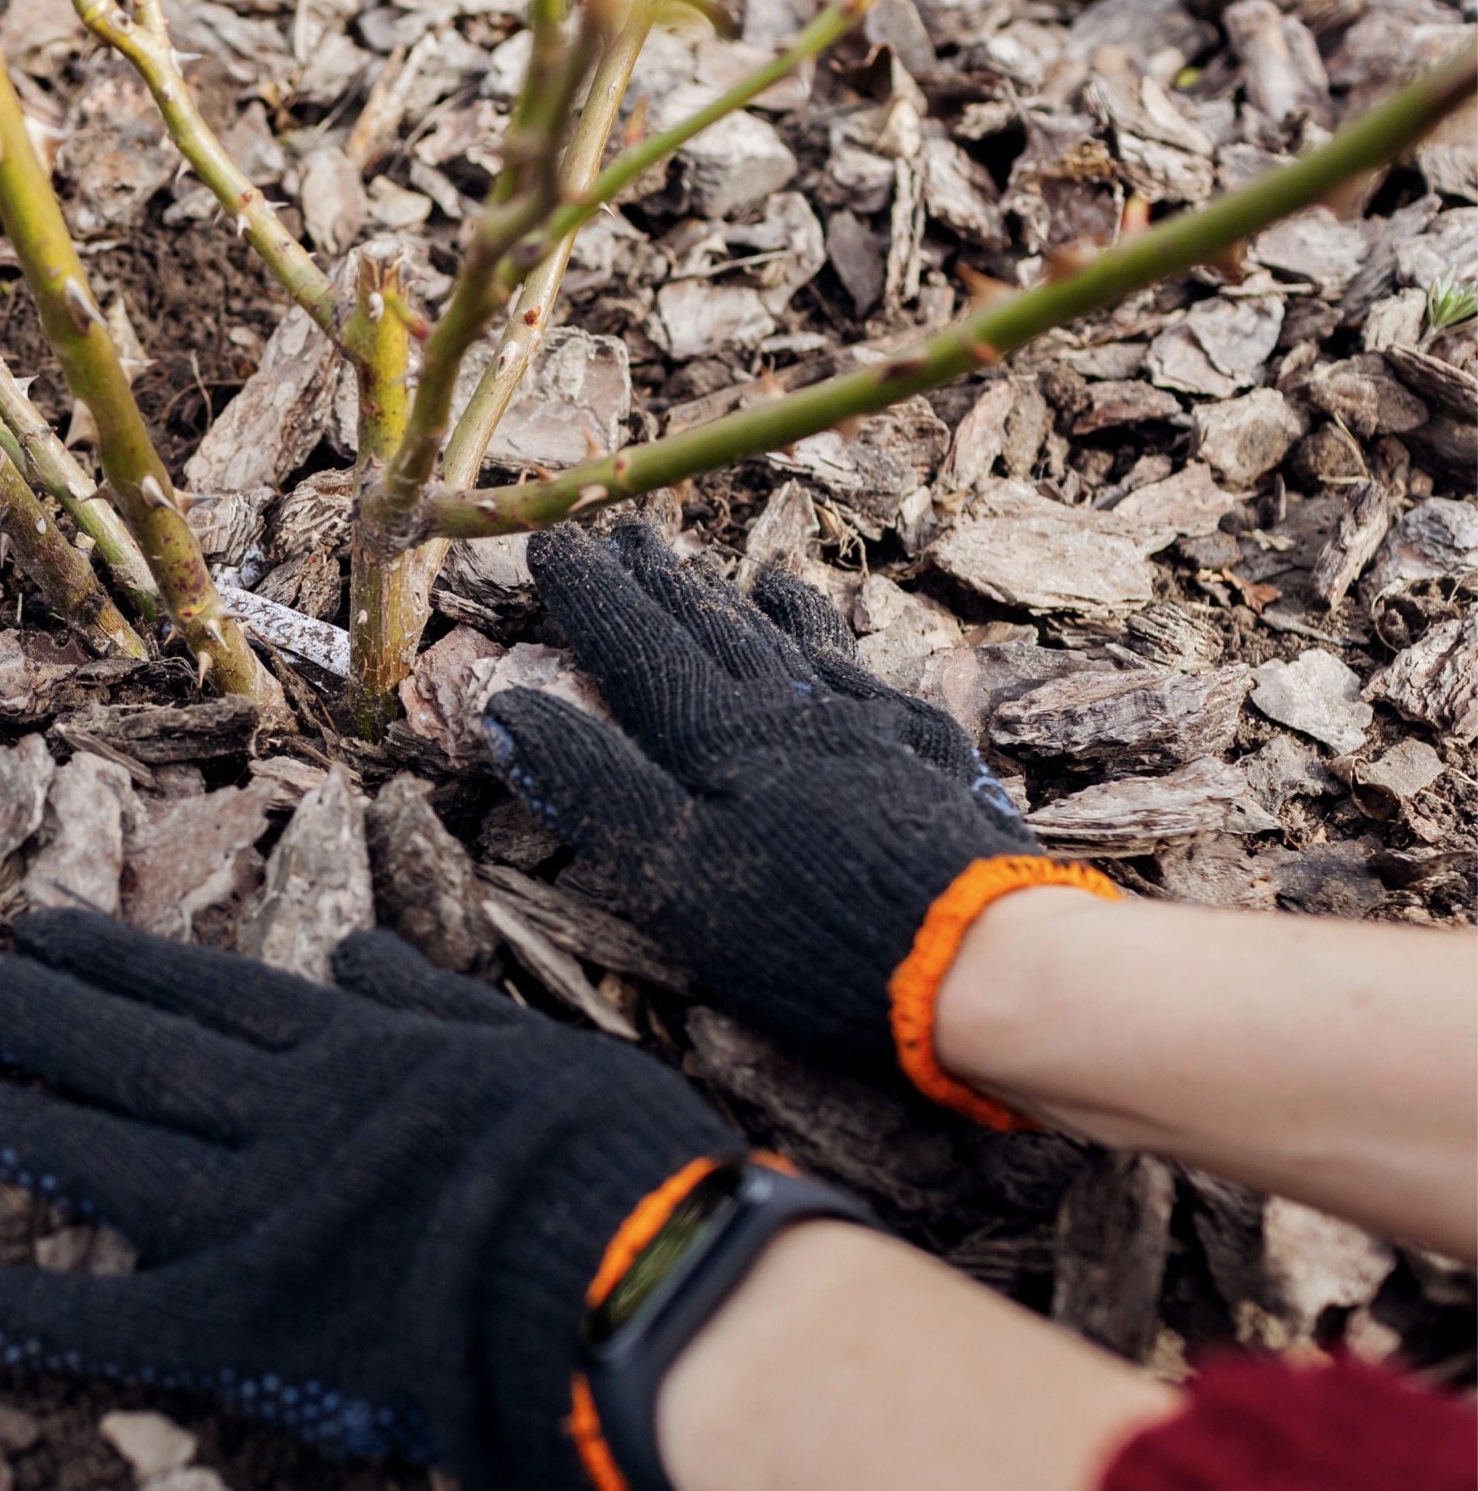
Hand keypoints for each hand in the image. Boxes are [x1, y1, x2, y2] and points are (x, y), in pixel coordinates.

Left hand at [0, 907, 738, 1490]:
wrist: (648, 1277)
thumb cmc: (620, 1165)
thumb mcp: (531, 1047)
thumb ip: (432, 1007)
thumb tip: (362, 957)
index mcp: (357, 1053)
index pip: (206, 994)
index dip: (112, 962)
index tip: (38, 927)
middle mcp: (287, 1113)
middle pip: (130, 1049)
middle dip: (23, 1009)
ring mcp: (258, 1210)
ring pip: (100, 1149)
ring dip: (1, 1116)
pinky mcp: (248, 1318)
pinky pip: (105, 1317)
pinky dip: (12, 1312)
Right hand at [480, 522, 1077, 1114]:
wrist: (979, 958)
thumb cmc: (809, 928)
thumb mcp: (674, 875)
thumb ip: (593, 787)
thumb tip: (510, 707)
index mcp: (721, 738)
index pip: (637, 646)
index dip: (590, 595)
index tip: (552, 542)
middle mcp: (793, 711)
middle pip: (711, 627)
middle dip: (658, 580)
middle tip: (624, 532)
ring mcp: (868, 725)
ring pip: (788, 641)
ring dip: (741, 602)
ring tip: (720, 570)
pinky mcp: (926, 755)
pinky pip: (860, 670)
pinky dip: (825, 638)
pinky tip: (825, 634)